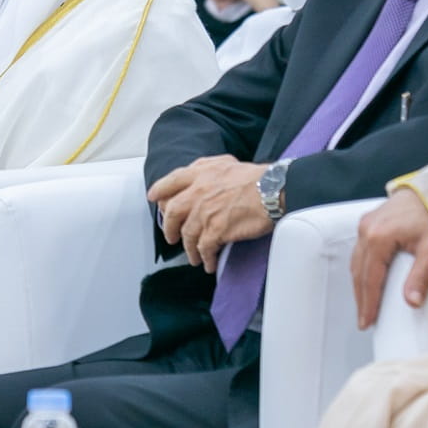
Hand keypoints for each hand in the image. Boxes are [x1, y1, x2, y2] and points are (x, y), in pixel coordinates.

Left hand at [146, 156, 269, 272]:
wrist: (273, 190)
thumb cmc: (256, 177)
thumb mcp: (226, 163)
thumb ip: (207, 168)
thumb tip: (199, 174)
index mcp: (200, 173)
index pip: (171, 181)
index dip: (159, 191)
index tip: (154, 199)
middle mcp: (198, 191)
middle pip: (172, 211)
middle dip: (169, 227)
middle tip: (171, 236)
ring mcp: (205, 211)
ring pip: (187, 234)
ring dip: (189, 248)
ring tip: (193, 256)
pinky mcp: (216, 229)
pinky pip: (204, 248)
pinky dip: (205, 258)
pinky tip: (208, 264)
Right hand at [351, 187, 427, 328]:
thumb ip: (421, 276)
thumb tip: (412, 301)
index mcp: (378, 238)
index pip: (370, 279)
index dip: (369, 303)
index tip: (367, 322)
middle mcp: (366, 231)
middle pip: (359, 272)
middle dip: (361, 298)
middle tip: (364, 320)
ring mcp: (365, 225)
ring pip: (356, 262)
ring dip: (359, 285)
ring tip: (364, 305)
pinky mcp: (368, 222)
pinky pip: (359, 251)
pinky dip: (361, 269)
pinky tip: (366, 280)